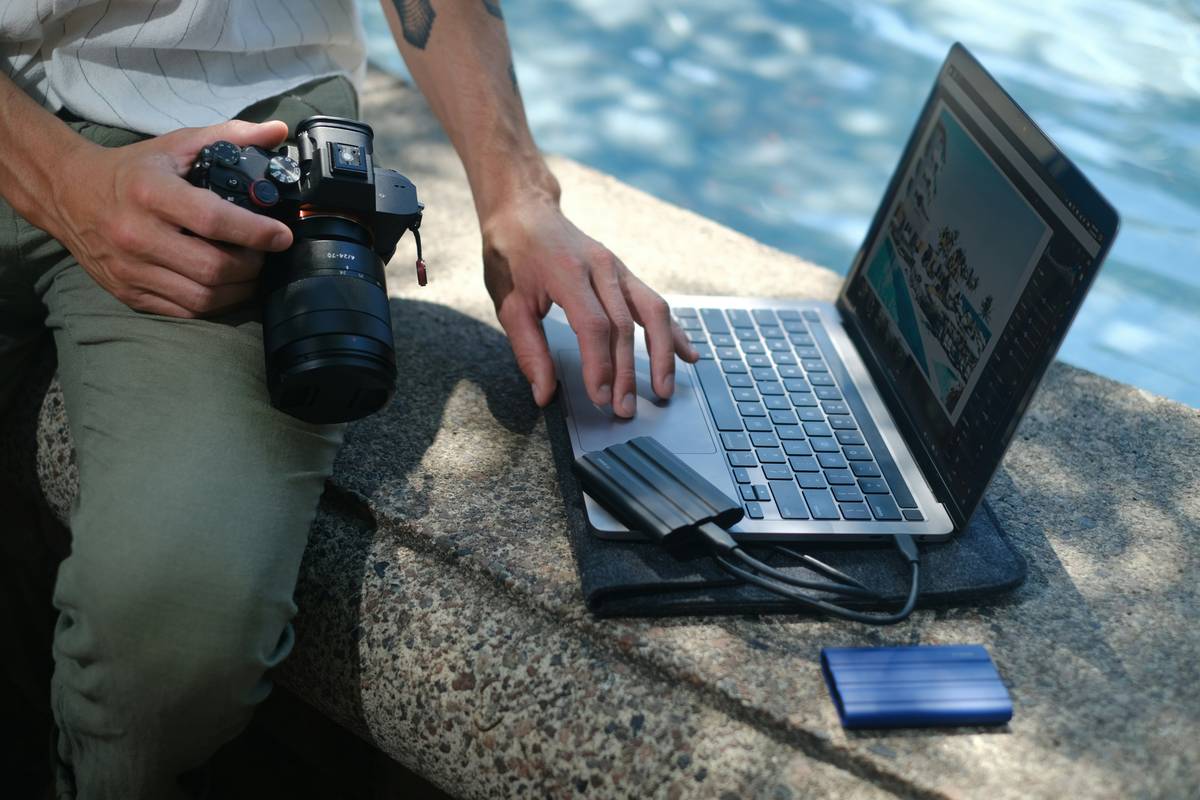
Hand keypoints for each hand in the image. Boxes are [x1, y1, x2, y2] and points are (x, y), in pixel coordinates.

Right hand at [47, 120, 294, 316]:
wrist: (67, 192)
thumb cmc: (132, 169)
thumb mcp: (177, 145)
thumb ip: (230, 136)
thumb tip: (278, 131)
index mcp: (151, 193)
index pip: (212, 220)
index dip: (256, 232)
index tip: (282, 235)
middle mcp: (137, 235)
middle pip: (212, 268)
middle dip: (252, 266)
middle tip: (266, 255)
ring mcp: (131, 270)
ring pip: (203, 297)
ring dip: (239, 290)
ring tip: (250, 271)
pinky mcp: (128, 293)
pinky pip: (184, 311)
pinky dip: (214, 303)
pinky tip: (226, 286)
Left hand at [482, 193, 697, 416]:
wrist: (525, 210)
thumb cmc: (512, 255)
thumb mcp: (508, 302)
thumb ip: (528, 349)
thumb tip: (544, 393)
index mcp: (569, 273)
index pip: (593, 326)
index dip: (600, 365)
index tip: (601, 398)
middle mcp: (601, 268)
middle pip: (624, 326)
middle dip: (629, 373)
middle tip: (625, 410)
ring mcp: (618, 268)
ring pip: (653, 311)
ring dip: (663, 354)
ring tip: (664, 390)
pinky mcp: (625, 273)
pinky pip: (655, 303)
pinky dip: (673, 331)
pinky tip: (688, 355)